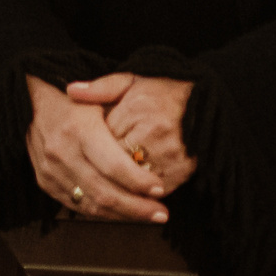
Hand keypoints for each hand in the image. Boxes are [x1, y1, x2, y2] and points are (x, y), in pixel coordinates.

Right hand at [25, 76, 167, 222]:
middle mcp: (62, 152)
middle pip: (104, 192)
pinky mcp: (46, 183)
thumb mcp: (98, 94)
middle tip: (161, 213)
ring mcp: (51, 171)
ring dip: (122, 215)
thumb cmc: (73, 100)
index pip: (113, 165)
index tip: (159, 188)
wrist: (31, 105)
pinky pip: (78, 207)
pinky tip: (122, 213)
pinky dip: (103, 213)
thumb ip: (121, 108)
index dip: (138, 181)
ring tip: (148, 215)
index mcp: (79, 128)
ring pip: (91, 205)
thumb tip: (142, 129)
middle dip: (136, 207)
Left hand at [68, 73, 196, 191]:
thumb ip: (100, 88)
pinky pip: (153, 191)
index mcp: (134, 110)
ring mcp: (168, 153)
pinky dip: (141, 194)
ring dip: (120, 189)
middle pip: (115, 166)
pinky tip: (132, 193)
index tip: (83, 155)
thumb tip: (71, 91)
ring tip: (108, 190)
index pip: (101, 141)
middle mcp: (151, 133)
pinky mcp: (182, 169)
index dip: (91, 151)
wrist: (204, 100)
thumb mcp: (130, 81)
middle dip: (102, 174)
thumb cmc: (163, 91)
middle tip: (89, 178)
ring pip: (133, 183)